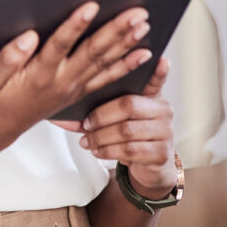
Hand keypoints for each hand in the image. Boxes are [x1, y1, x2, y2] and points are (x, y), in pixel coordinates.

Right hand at [0, 2, 153, 154]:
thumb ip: (7, 58)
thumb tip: (28, 36)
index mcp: (38, 75)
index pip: (59, 46)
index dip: (75, 25)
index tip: (91, 6)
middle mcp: (60, 82)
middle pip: (92, 52)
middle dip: (115, 31)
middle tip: (136, 13)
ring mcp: (72, 88)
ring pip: (104, 63)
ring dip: (126, 43)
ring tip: (144, 25)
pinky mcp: (78, 92)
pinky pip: (107, 78)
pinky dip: (126, 66)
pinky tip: (144, 54)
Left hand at [53, 58, 176, 198]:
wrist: (147, 167)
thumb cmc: (128, 136)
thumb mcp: (114, 119)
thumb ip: (92, 112)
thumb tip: (61, 116)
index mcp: (151, 95)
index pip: (155, 79)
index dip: (158, 71)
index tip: (159, 60)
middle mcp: (162, 110)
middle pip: (128, 105)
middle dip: (100, 116)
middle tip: (85, 124)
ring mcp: (165, 131)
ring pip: (126, 130)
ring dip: (100, 137)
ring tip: (87, 141)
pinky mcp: (161, 153)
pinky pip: (130, 149)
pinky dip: (107, 150)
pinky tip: (98, 150)